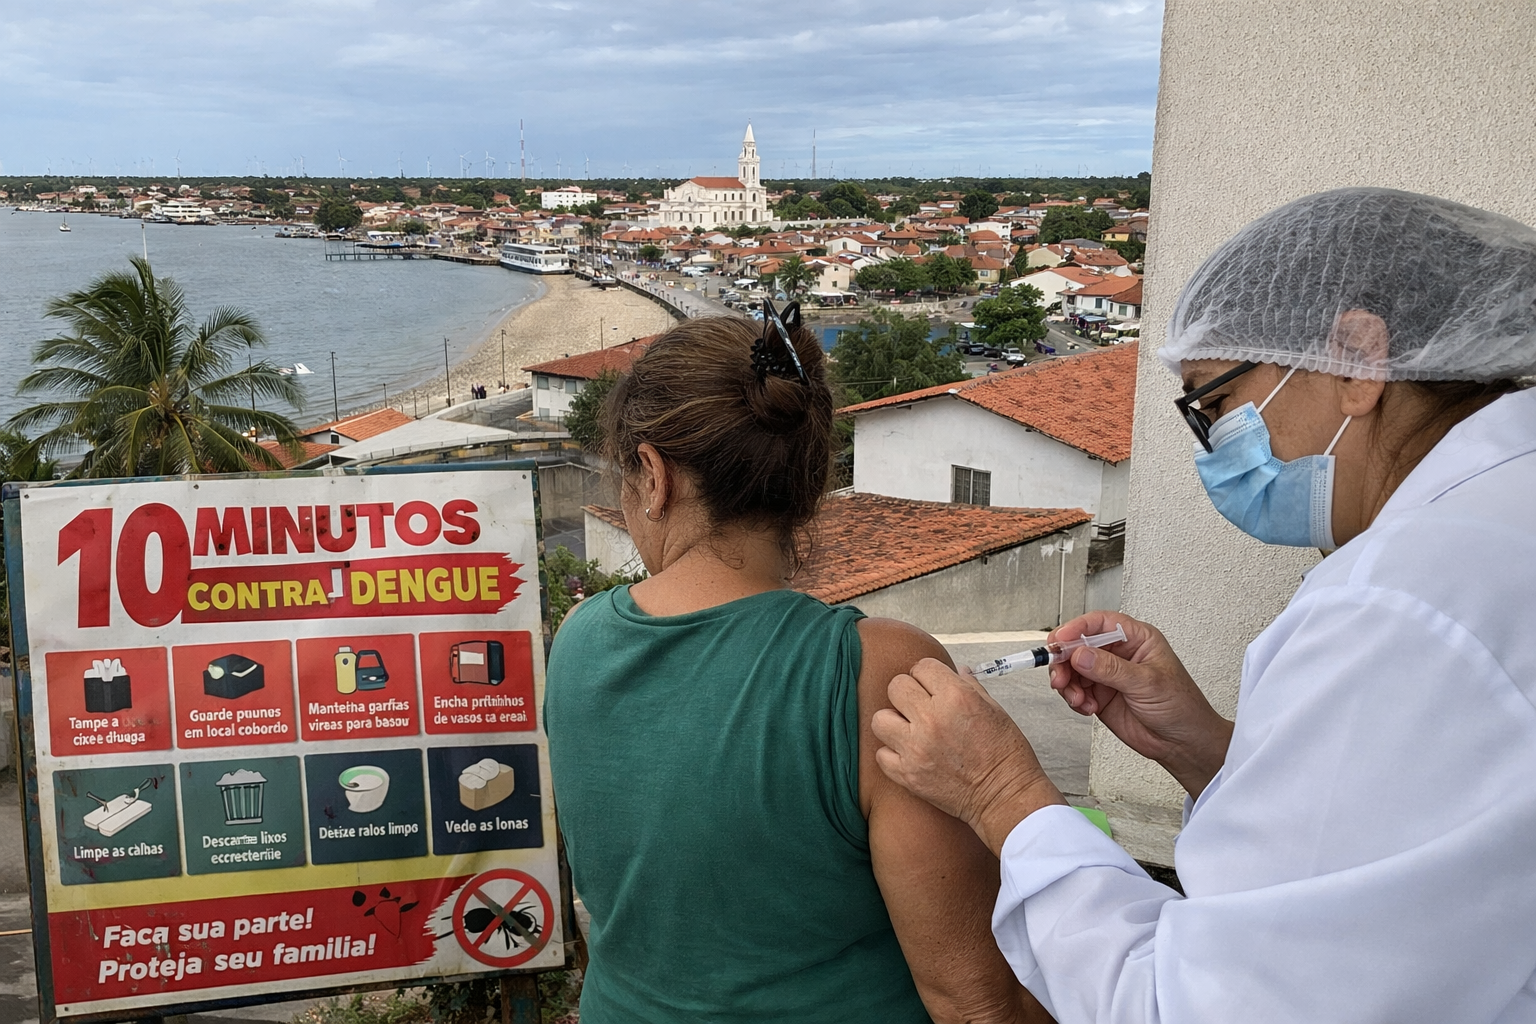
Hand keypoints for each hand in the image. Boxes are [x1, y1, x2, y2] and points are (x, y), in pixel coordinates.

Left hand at [872, 658, 1065, 855]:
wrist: (1005, 797)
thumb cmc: (1005, 755)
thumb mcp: (994, 710)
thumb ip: (969, 686)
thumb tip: (956, 671)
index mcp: (956, 697)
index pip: (922, 666)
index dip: (928, 675)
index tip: (933, 685)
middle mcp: (932, 719)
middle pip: (896, 686)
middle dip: (909, 692)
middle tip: (920, 705)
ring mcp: (916, 748)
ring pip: (880, 719)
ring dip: (894, 722)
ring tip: (910, 730)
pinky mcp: (908, 774)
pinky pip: (881, 754)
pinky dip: (892, 753)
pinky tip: (909, 754)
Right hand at [1048, 612, 1232, 797]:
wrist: (1183, 743)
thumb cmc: (1181, 707)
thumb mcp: (1147, 683)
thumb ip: (1111, 669)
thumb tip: (1080, 654)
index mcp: (1136, 639)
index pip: (1099, 623)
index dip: (1076, 629)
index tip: (1060, 642)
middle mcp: (1119, 654)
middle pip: (1079, 645)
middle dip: (1065, 660)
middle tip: (1060, 676)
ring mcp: (1107, 675)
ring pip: (1072, 669)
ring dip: (1068, 683)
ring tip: (1078, 698)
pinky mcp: (1100, 695)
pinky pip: (1075, 690)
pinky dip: (1074, 699)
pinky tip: (1087, 707)